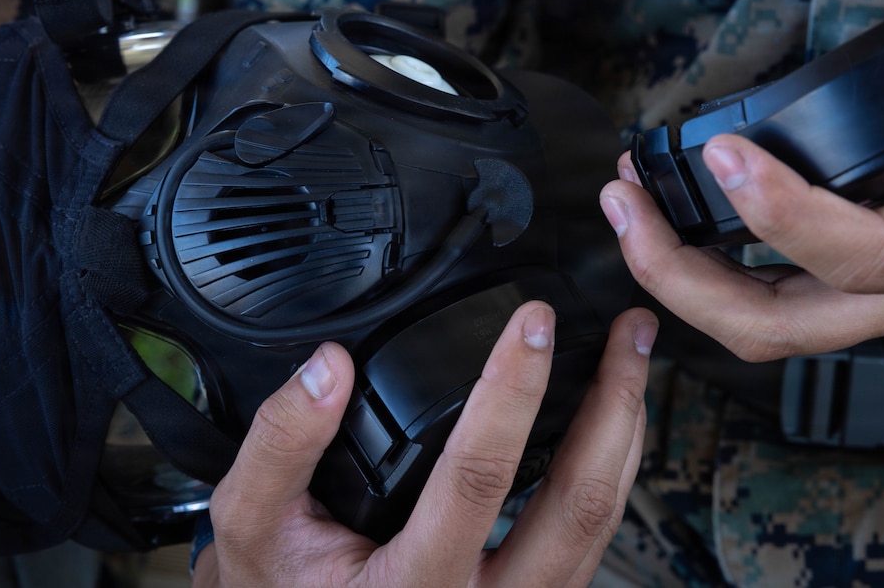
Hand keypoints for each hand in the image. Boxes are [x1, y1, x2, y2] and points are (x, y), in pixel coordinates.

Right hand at [192, 301, 654, 587]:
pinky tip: (608, 422)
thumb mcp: (251, 524)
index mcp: (413, 587)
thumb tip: (327, 368)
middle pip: (577, 503)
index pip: (477, 477)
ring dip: (623, 432)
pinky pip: (591, 536)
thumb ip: (280, 444)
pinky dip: (610, 468)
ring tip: (632, 360)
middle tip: (627, 331)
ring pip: (600, 521)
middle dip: (613, 405)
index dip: (511, 391)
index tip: (533, 322)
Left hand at [600, 134, 883, 360]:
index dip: (786, 215)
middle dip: (677, 274)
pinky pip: (771, 302)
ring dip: (676, 273)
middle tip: (625, 198)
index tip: (727, 154)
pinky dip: (707, 269)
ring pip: (759, 327)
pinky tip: (678, 220)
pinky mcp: (862, 299)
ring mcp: (881, 308)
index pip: (862, 256)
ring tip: (632, 201)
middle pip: (773, 326)